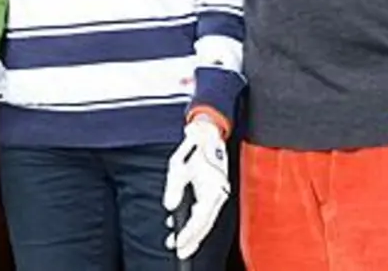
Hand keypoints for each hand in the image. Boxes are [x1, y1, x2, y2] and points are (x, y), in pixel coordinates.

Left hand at [163, 118, 229, 258]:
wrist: (207, 134)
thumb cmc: (194, 147)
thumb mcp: (178, 165)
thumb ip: (173, 187)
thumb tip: (169, 207)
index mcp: (213, 188)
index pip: (201, 218)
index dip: (189, 233)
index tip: (179, 243)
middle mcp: (218, 193)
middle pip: (206, 223)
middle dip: (193, 240)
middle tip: (181, 252)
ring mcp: (218, 193)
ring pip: (206, 219)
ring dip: (193, 232)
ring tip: (179, 245)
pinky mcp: (214, 192)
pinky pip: (205, 210)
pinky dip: (194, 220)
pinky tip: (181, 226)